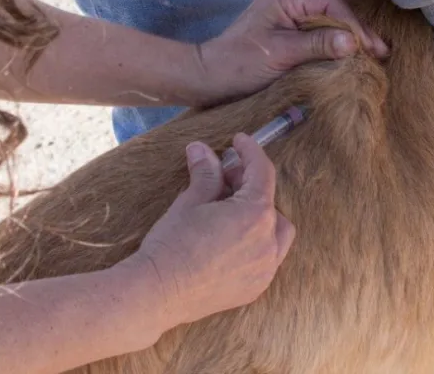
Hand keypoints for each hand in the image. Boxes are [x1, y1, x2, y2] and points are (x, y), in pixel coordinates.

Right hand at [121, 134, 294, 327]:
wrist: (157, 292)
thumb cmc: (172, 244)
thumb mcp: (190, 202)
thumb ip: (206, 173)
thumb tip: (202, 149)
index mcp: (255, 214)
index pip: (262, 172)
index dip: (250, 152)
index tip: (239, 141)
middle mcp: (268, 242)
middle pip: (270, 203)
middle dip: (251, 187)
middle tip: (225, 180)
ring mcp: (264, 269)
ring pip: (277, 233)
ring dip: (260, 217)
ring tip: (231, 212)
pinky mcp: (255, 288)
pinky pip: (268, 259)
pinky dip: (258, 245)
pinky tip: (231, 241)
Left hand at [193, 0, 388, 104]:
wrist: (208, 78)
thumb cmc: (238, 65)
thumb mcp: (279, 55)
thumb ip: (316, 46)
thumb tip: (351, 43)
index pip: (330, 4)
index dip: (353, 25)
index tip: (370, 48)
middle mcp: (288, 1)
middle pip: (334, 10)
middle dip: (357, 31)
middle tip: (381, 53)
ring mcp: (288, 16)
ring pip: (329, 22)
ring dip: (350, 39)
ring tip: (373, 56)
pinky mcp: (288, 33)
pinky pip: (319, 34)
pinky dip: (336, 45)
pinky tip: (351, 57)